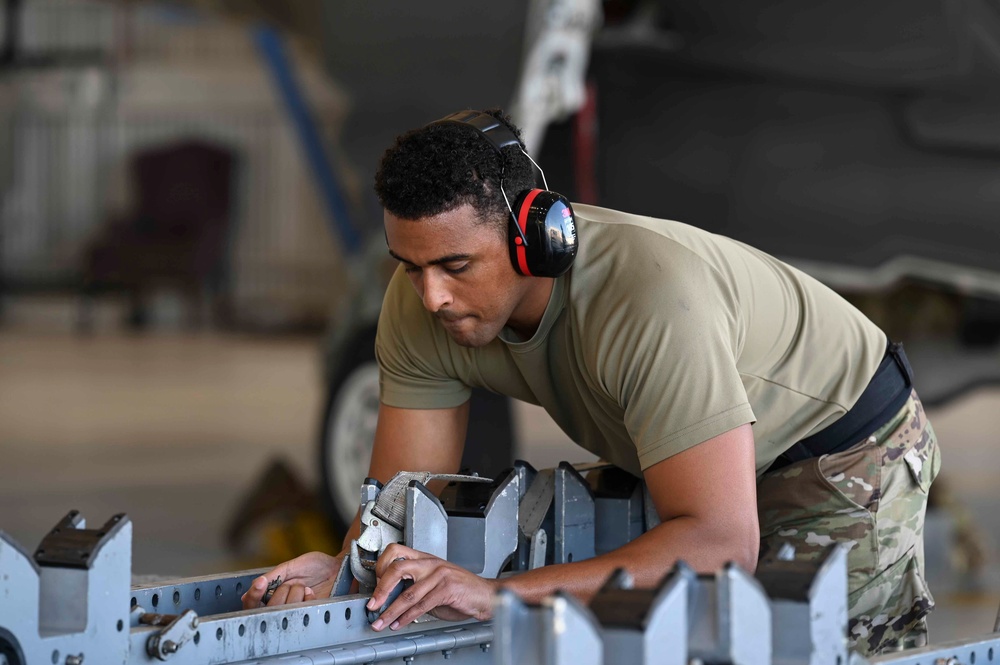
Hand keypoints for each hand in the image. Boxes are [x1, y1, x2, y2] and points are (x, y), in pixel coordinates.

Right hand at [241, 551, 342, 608]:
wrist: (337, 567)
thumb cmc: (314, 565)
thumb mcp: (291, 566)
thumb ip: (273, 576)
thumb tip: (254, 586)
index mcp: (272, 593)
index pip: (252, 603)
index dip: (252, 597)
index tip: (260, 584)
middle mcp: (281, 605)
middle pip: (268, 609)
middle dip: (280, 592)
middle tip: (293, 583)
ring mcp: (295, 611)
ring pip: (284, 611)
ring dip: (295, 594)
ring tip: (304, 586)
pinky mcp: (309, 614)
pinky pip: (301, 612)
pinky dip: (307, 598)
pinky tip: (312, 592)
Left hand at [366, 544, 495, 630]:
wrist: (486, 595)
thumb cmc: (460, 590)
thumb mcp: (433, 584)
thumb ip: (414, 587)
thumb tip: (389, 599)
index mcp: (425, 558)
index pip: (395, 551)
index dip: (380, 567)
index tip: (374, 586)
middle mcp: (431, 562)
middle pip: (397, 568)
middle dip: (380, 589)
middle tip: (372, 605)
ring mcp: (440, 574)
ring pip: (408, 593)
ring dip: (390, 611)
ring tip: (381, 622)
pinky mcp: (447, 588)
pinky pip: (422, 605)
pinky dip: (407, 617)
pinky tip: (400, 623)